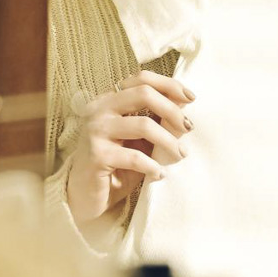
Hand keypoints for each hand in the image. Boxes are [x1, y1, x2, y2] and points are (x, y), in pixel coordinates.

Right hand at [65, 70, 194, 233]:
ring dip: (169, 141)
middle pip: (144, 94)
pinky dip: (153, 166)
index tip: (191, 98)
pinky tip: (159, 174)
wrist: (87, 196)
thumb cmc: (116, 166)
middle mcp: (98, 110)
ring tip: (180, 154)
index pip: (141, 79)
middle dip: (172, 110)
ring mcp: (95, 131)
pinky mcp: (96, 155)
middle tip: (188, 128)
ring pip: (143, 125)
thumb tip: (184, 108)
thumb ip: (156, 121)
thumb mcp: (140, 140)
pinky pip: (134, 156)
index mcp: (108, 101)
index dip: (169, 85)